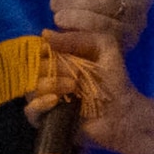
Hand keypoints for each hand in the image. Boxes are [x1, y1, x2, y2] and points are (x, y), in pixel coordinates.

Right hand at [28, 28, 134, 148]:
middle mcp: (47, 77)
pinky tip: (55, 100)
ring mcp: (45, 98)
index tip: (52, 50)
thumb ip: (78, 37)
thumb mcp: (103, 47)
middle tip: (75, 73)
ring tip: (73, 86)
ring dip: (50, 84)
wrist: (123, 111)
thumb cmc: (113, 78)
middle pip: (32, 68)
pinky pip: (30, 111)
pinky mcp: (46, 119)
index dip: (41, 49)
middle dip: (50, 67)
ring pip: (30, 88)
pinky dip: (39, 104)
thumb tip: (44, 34)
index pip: (36, 50)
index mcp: (57, 58)